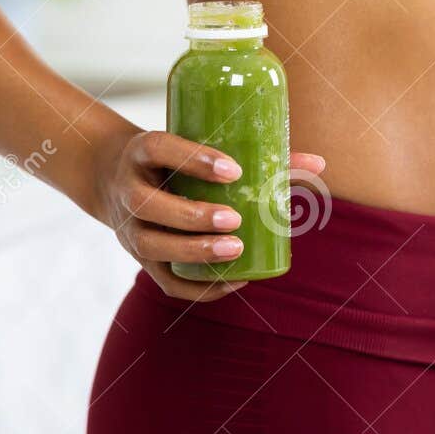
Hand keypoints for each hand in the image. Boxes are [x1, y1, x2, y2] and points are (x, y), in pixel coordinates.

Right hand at [92, 128, 326, 301]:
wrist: (114, 177)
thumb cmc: (177, 159)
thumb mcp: (200, 145)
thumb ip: (259, 155)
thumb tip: (320, 163)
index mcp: (142, 151)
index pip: (159, 148)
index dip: (193, 159)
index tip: (233, 170)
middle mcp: (128, 189)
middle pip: (149, 206)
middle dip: (192, 216)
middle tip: (234, 220)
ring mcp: (128, 227)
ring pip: (152, 246)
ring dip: (193, 252)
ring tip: (235, 250)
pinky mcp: (140, 259)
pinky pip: (164, 281)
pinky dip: (199, 288)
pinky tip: (234, 281)